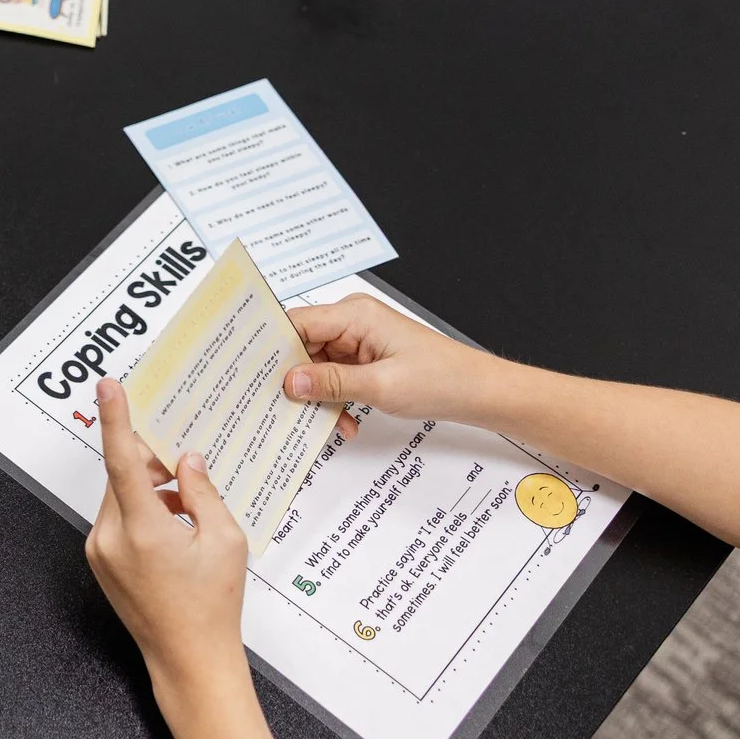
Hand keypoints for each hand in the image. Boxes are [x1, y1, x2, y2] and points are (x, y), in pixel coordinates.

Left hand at [84, 377, 251, 710]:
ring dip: (149, 491)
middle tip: (183, 460)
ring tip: (189, 509)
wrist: (189, 660)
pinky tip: (175, 527)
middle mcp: (110, 538)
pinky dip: (143, 513)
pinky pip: (118, 520)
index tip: (109, 389)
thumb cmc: (211, 607)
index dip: (116, 419)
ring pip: (120, 498)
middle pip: (123, 477)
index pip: (122, 459)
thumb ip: (203, 491)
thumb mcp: (225, 540)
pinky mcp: (100, 563)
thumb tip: (187, 461)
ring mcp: (100, 552)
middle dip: (151, 464)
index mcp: (141, 529)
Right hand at [281, 293, 499, 422]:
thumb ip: (330, 383)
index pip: (296, 324)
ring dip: (321, 396)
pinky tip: (346, 421)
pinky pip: (336, 375)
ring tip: (332, 423)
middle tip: (291, 411)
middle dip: (299, 381)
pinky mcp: (366, 357)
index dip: (275, 350)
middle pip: (303, 347)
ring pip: (318, 366)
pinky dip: (336, 399)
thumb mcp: (380, 387)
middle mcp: (353, 322)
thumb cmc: (441, 380)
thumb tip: (290, 381)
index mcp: (355, 315)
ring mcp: (359, 339)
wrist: (479, 392)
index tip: (260, 378)